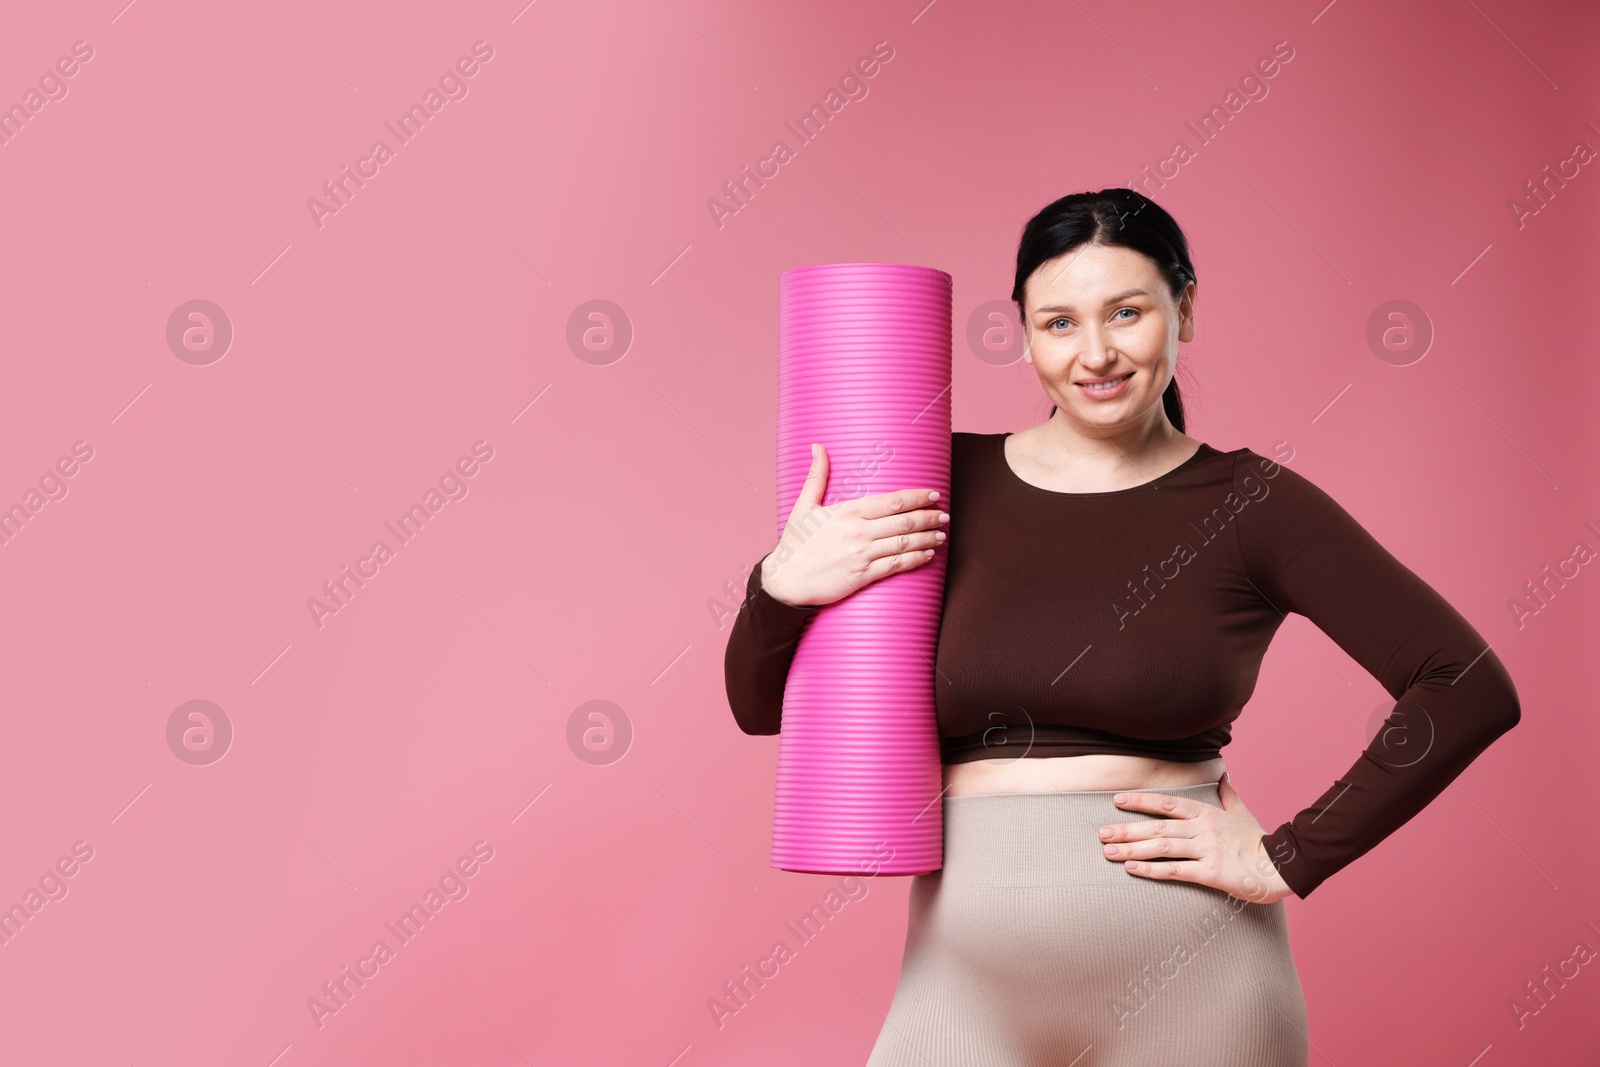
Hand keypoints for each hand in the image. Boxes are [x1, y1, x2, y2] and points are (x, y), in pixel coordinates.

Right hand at [761, 443, 948, 608]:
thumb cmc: (795, 544)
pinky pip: (897, 565)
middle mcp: (858, 531)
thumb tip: (817, 447)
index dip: (917, 497)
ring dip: (928, 537)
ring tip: (942, 534)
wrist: (785, 581)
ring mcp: (862, 554)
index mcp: (847, 511)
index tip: (933, 494)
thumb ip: (816, 476)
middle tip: (944, 514)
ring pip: (904, 542)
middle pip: (904, 520)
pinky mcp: (863, 576)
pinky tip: (928, 555)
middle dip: (929, 517)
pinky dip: (916, 559)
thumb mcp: (803, 506)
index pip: (892, 501)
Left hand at [1096, 773, 1293, 903]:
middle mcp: (1203, 829)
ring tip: (1108, 851)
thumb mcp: (1242, 813)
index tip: (1117, 800)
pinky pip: (1176, 870)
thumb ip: (1228, 795)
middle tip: (1101, 832)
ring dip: (1132, 849)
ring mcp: (1207, 850)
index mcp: (1207, 814)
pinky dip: (1152, 870)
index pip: (1167, 803)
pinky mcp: (1211, 873)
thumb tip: (1223, 776)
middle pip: (1158, 827)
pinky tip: (1132, 869)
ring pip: (1162, 847)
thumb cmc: (1259, 841)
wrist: (1281, 866)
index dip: (1141, 801)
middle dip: (1126, 829)